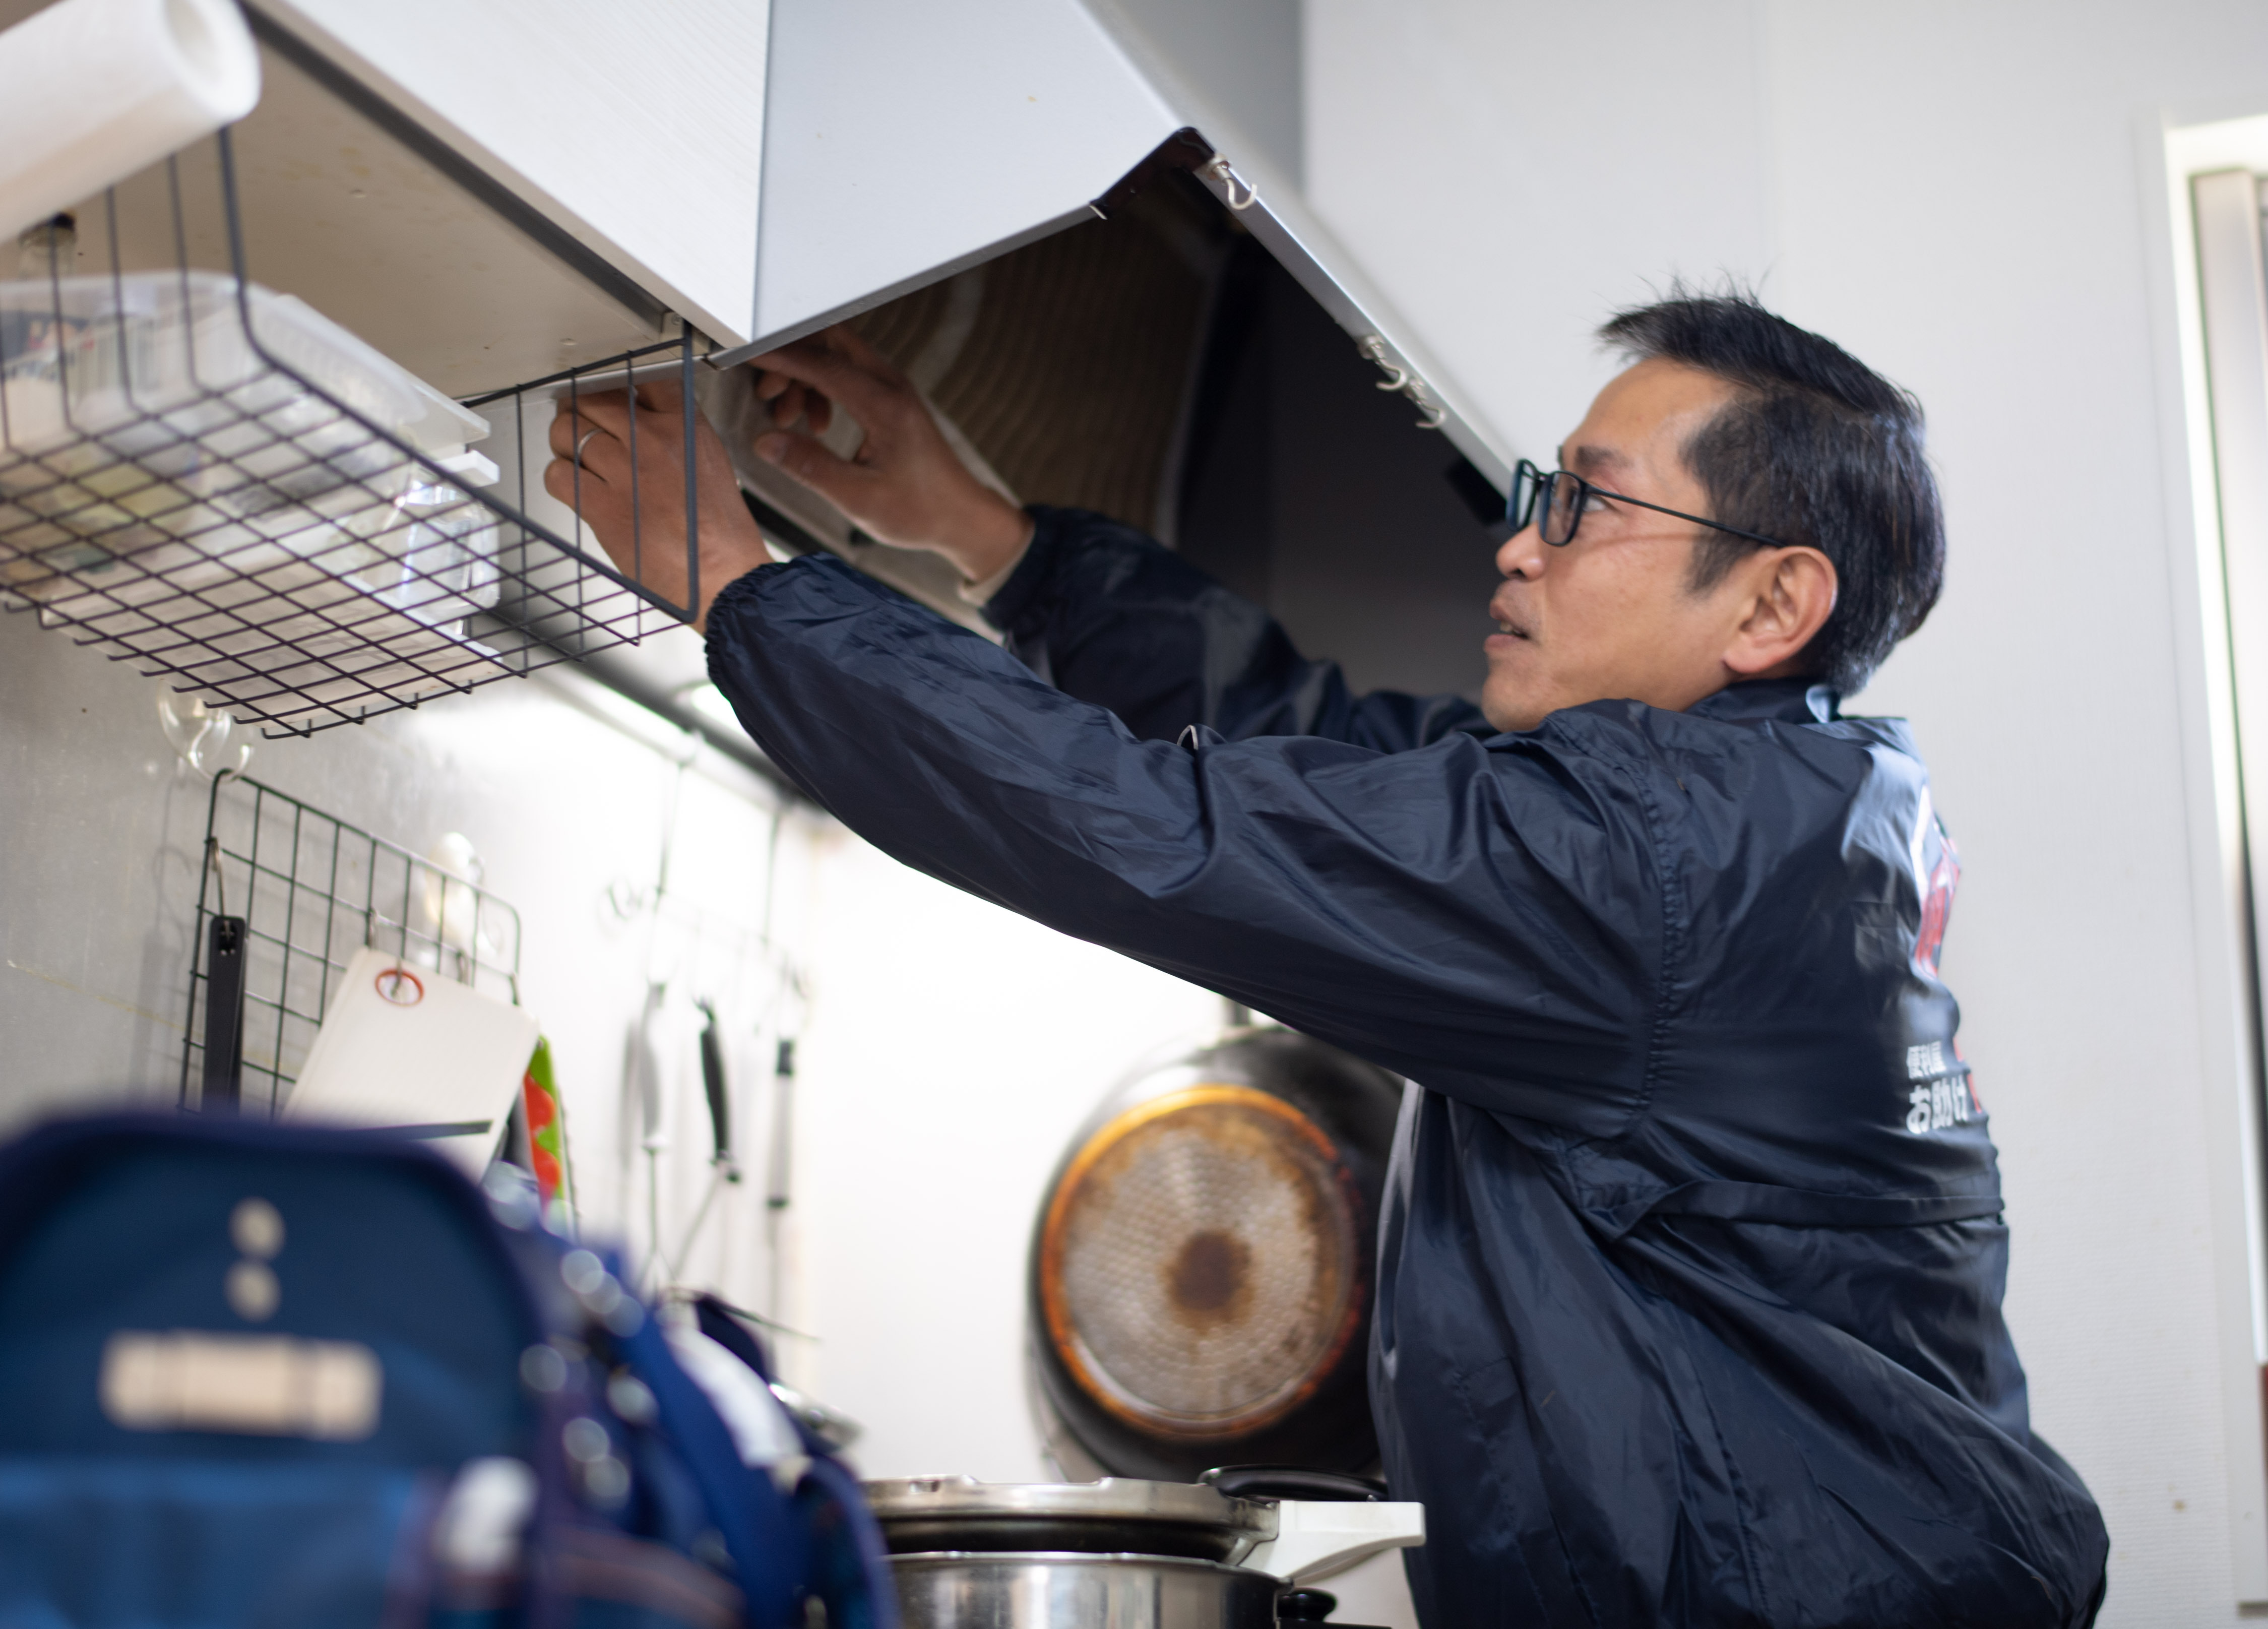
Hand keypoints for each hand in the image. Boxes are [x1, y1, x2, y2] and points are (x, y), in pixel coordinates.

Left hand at [543, 384, 770, 629]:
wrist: (723, 577)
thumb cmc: (720, 533)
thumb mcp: (709, 463)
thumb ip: (676, 434)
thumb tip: (639, 420)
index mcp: (685, 426)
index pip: (638, 378)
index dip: (616, 385)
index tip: (609, 396)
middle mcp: (653, 441)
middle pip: (592, 399)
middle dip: (580, 410)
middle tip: (579, 423)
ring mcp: (625, 471)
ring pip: (567, 433)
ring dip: (565, 445)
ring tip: (576, 459)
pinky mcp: (602, 505)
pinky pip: (558, 475)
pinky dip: (560, 479)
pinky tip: (576, 489)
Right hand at [748, 324, 1032, 582]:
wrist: (960, 516)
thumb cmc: (920, 510)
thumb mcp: (859, 498)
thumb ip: (810, 467)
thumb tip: (767, 443)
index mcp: (886, 407)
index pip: (824, 365)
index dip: (782, 358)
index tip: (747, 357)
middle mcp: (892, 387)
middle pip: (831, 343)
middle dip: (792, 360)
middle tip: (768, 394)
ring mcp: (893, 389)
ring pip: (837, 356)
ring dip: (805, 377)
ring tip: (788, 418)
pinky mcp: (891, 400)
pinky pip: (848, 375)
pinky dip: (823, 389)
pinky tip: (815, 425)